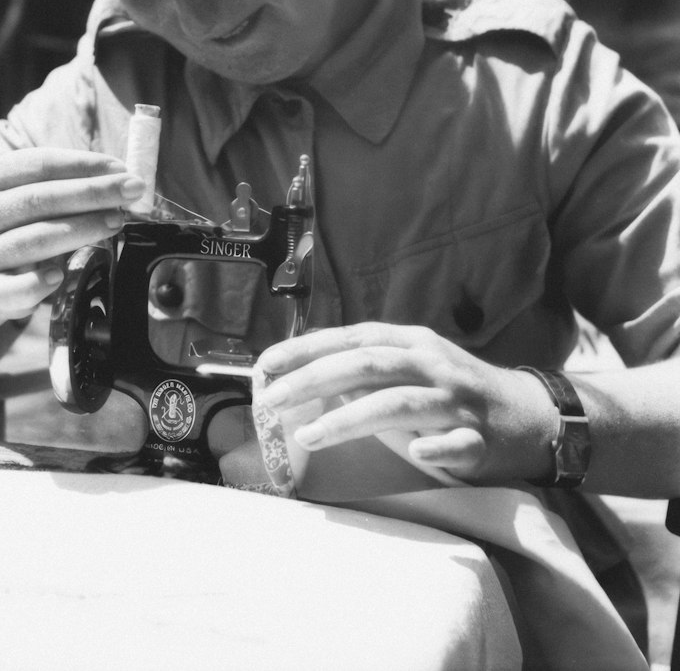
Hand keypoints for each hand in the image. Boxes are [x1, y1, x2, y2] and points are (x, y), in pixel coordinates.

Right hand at [0, 148, 143, 317]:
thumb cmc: (22, 221)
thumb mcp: (34, 192)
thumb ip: (69, 182)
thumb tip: (120, 176)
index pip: (40, 164)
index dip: (84, 164)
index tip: (122, 168)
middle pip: (40, 199)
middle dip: (92, 193)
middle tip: (132, 191)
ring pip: (35, 239)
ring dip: (81, 229)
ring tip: (116, 222)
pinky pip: (13, 290)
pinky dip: (36, 284)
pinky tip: (59, 275)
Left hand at [254, 323, 555, 484]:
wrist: (529, 416)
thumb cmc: (452, 390)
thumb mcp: (410, 365)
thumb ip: (365, 366)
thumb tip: (301, 372)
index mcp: (411, 342)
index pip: (351, 338)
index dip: (306, 349)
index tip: (265, 364)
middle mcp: (431, 363)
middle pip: (367, 365)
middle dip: (313, 380)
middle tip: (270, 400)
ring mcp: (457, 401)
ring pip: (399, 404)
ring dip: (350, 419)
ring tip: (308, 435)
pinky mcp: (480, 440)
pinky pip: (455, 444)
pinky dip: (434, 448)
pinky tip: (417, 455)